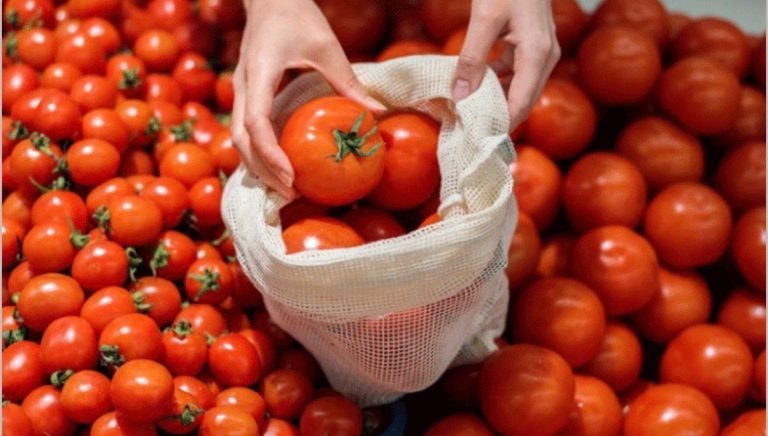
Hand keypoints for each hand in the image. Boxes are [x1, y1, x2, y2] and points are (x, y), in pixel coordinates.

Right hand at [231, 0, 385, 197]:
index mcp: (259, 73)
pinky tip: (279, 170)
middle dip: (263, 171)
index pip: (256, 121)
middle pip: (241, 140)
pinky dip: (259, 154)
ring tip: (287, 190)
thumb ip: (348, 81)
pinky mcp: (247, 95)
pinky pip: (245, 132)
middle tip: (293, 194)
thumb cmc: (298, 15)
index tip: (290, 176)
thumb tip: (378, 113)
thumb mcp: (327, 46)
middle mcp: (243, 86)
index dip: (270, 153)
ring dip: (259, 167)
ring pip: (238, 139)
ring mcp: (241, 92)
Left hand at [451, 0, 559, 130]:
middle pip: (522, 102)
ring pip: (518, 89)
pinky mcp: (531, 45)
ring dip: (494, 102)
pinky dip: (496, 83)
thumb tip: (460, 95)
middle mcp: (546, 57)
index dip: (501, 127)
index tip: (477, 142)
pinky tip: (473, 87)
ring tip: (466, 115)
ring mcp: (541, 51)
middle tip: (469, 135)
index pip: (521, 105)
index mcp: (538, 54)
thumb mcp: (485, 18)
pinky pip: (515, 74)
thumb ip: (472, 57)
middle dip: (497, 119)